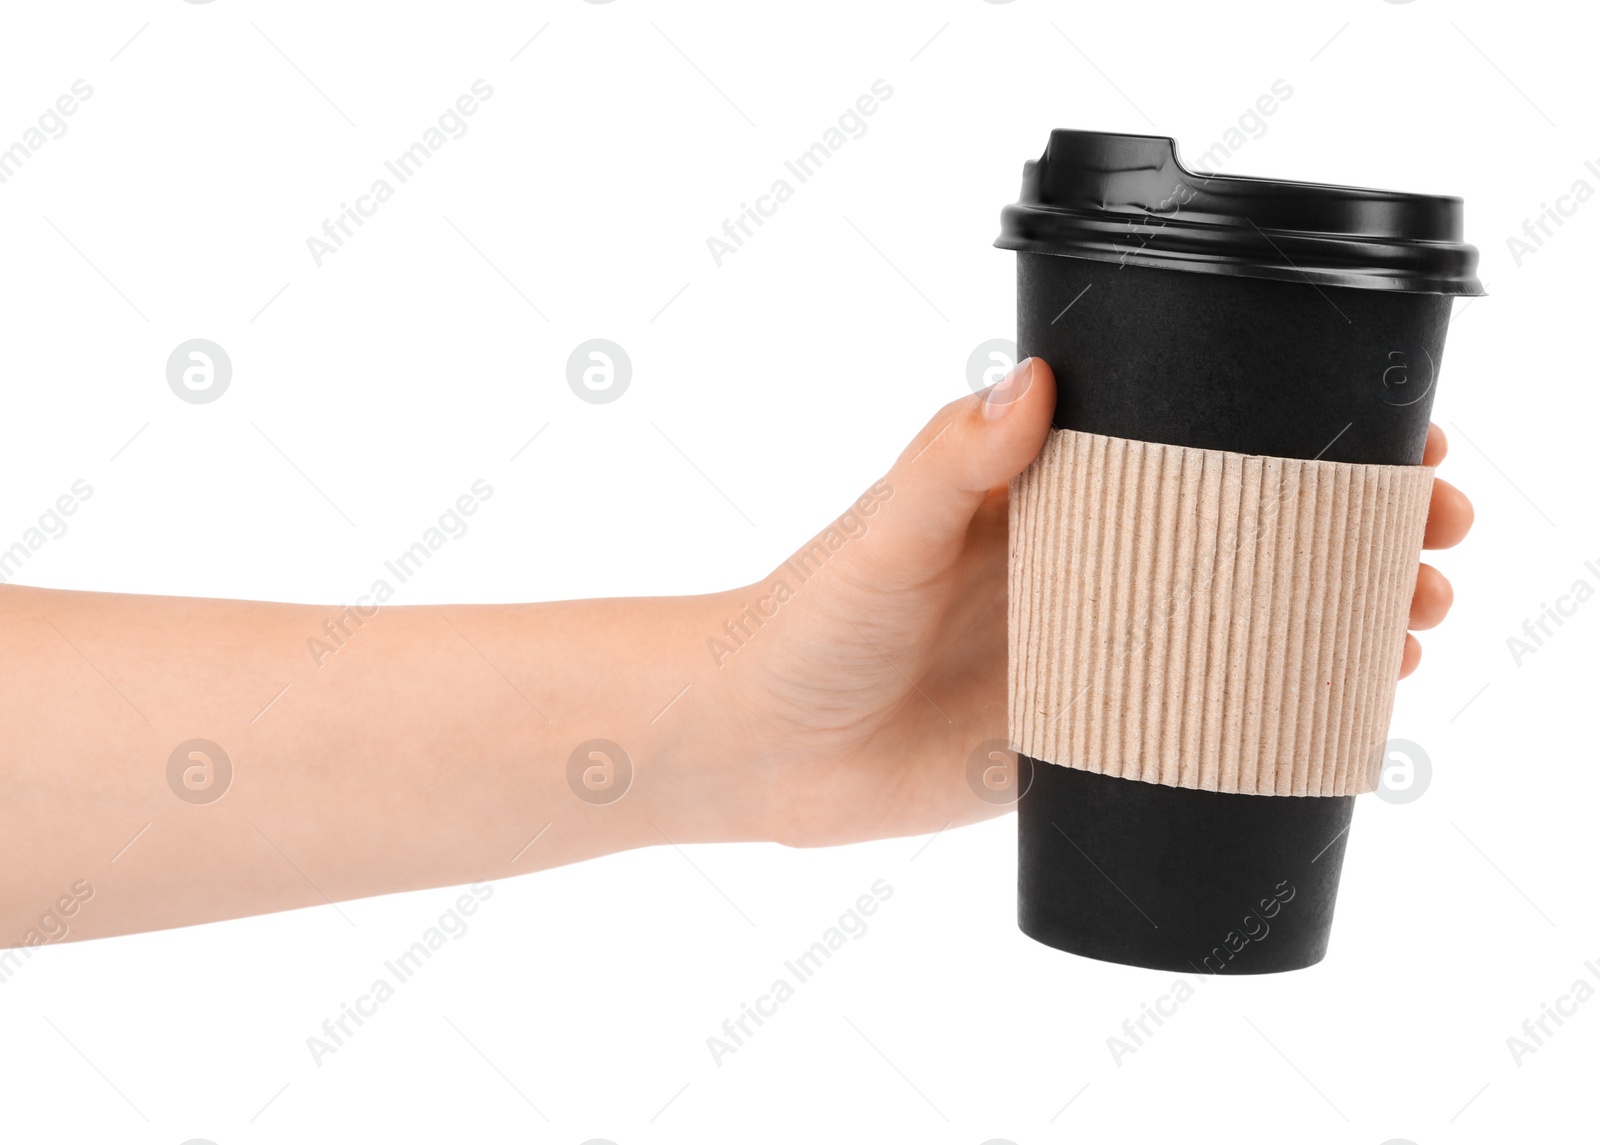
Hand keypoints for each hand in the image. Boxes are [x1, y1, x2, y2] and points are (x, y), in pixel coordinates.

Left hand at [726, 359, 1470, 848]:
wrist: (755, 746)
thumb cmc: (802, 622)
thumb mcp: (882, 531)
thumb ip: (949, 460)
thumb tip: (1032, 378)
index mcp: (1050, 499)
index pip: (1196, 450)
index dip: (1299, 440)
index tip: (1394, 442)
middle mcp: (1085, 570)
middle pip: (1246, 537)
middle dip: (1352, 533)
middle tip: (1437, 544)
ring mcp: (1091, 656)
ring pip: (1242, 628)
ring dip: (1338, 621)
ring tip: (1418, 624)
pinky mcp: (1082, 741)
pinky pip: (1197, 724)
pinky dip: (1275, 714)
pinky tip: (1346, 713)